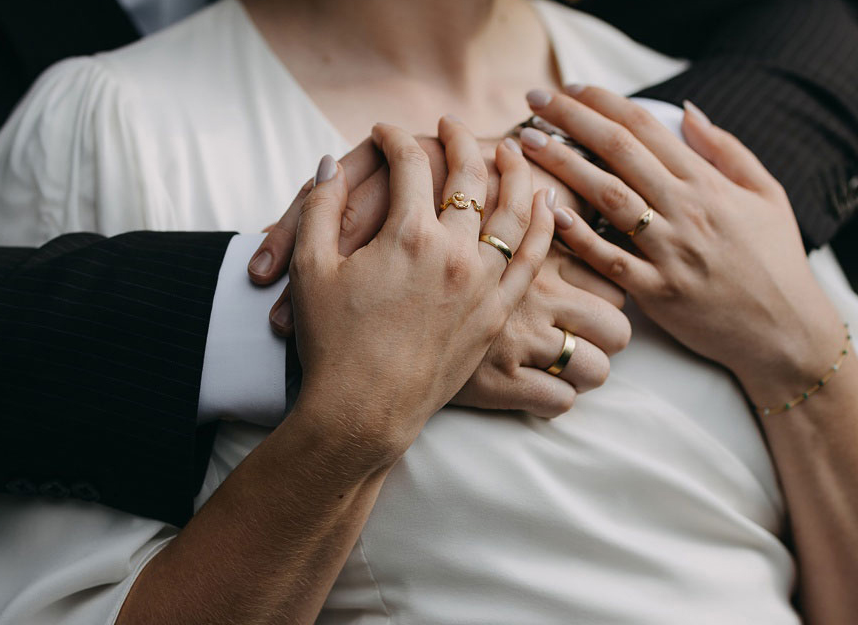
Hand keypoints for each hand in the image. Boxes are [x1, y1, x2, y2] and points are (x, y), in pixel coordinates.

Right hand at [249, 133, 608, 417]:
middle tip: (450, 125)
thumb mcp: (311, 268)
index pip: (410, 164)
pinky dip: (544, 225)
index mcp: (408, 235)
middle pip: (471, 177)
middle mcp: (455, 254)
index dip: (395, 139)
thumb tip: (333, 163)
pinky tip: (546, 205)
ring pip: (516, 212)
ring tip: (513, 151)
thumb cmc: (331, 343)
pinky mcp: (497, 316)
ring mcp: (483, 285)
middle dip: (460, 140)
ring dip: (517, 173)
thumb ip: (321, 207)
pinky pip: (533, 260)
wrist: (363, 411)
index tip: (385, 131)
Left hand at [519, 86, 845, 403]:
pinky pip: (612, 260)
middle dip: (571, 120)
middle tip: (534, 100)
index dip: (603, 102)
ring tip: (528, 144)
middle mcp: (687, 211)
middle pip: (618, 152)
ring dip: (564, 166)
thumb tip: (686, 111)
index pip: (645, 128)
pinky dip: (581, 236)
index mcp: (709, 184)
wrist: (787, 331)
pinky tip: (552, 212)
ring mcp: (671, 252)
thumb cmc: (777, 261)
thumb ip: (727, 150)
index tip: (570, 88)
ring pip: (608, 198)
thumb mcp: (768, 194)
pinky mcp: (659, 293)